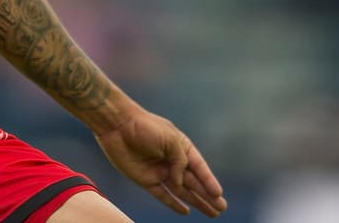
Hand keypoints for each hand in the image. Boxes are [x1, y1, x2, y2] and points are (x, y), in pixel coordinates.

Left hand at [95, 111, 226, 216]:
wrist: (117, 124)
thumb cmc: (144, 127)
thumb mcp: (169, 140)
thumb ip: (180, 162)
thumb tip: (180, 183)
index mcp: (180, 146)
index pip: (199, 167)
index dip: (209, 181)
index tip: (219, 194)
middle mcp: (171, 160)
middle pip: (193, 182)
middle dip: (208, 195)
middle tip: (221, 208)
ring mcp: (159, 171)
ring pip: (181, 191)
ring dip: (196, 201)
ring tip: (212, 213)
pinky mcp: (145, 179)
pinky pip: (162, 194)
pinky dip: (173, 203)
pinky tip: (185, 211)